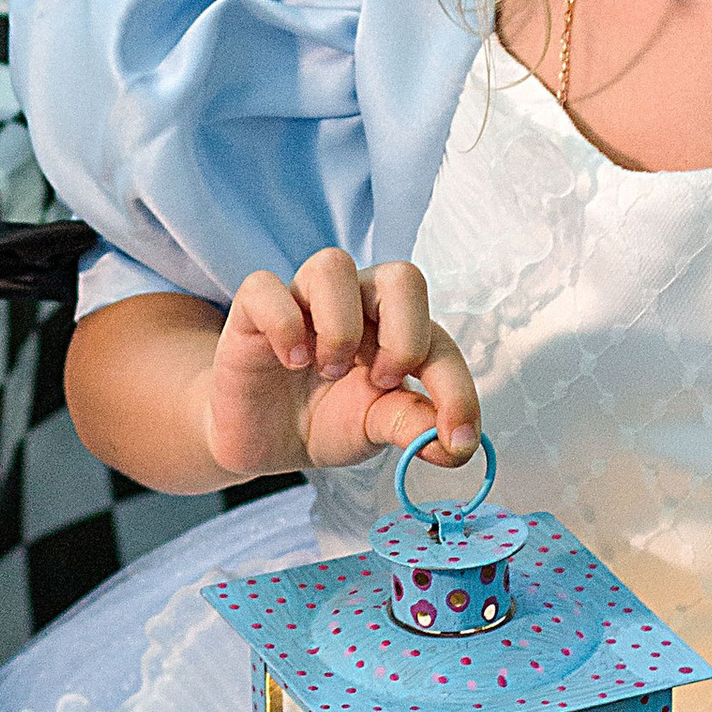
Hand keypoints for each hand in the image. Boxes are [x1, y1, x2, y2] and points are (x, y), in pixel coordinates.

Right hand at [200, 253, 480, 480]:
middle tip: (382, 383)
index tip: (456, 439)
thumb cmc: (325, 420)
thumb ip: (415, 427)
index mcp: (396, 329)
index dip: (455, 387)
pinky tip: (289, 360)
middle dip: (404, 337)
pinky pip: (267, 286)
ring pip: (333, 265)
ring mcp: (305, 299)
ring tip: (328, 371)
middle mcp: (357, 302)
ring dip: (340, 327)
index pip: (439, 339)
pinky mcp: (253, 308)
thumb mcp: (374, 429)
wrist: (263, 440)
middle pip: (402, 276)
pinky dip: (283, 324)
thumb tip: (457, 446)